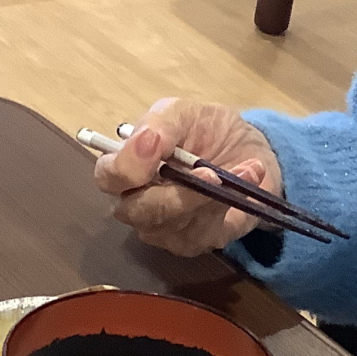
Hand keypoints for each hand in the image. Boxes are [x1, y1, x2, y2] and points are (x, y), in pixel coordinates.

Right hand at [92, 99, 283, 256]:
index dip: (127, 168)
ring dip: (211, 196)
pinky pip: (201, 234)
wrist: (247, 151)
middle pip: (137, 211)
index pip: (109, 177)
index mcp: (126, 167)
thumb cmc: (206, 130)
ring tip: (245, 168)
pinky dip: (226, 206)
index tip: (157, 146)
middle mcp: (136, 202)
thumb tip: (144, 142)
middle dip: (177, 193)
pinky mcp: (190, 243)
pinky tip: (245, 184)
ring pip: (173, 224)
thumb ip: (158, 124)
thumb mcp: (183, 112)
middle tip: (212, 171)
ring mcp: (161, 228)